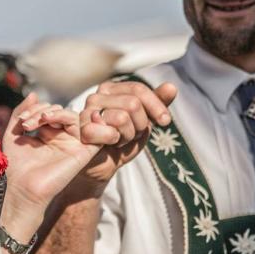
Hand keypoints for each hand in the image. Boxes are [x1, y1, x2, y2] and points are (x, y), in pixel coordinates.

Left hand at [2, 95, 100, 211]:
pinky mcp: (84, 152)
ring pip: (74, 117)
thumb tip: (34, 93)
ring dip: (57, 112)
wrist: (22, 189)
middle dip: (43, 111)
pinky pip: (92, 130)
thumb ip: (21, 112)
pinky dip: (81, 119)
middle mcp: (62, 139)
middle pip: (61, 111)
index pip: (49, 111)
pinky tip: (57, 120)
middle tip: (27, 123)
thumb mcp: (13, 134)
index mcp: (48, 135)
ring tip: (42, 119)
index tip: (21, 122)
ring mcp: (74, 145)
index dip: (35, 110)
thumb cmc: (16, 167)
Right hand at [72, 80, 177, 197]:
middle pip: (133, 104)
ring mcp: (87, 112)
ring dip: (127, 135)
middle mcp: (97, 96)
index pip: (138, 89)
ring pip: (122, 118)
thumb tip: (171, 87)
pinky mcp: (83, 129)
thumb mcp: (144, 121)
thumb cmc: (121, 141)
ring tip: (119, 140)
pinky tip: (110, 144)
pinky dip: (115, 141)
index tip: (165, 121)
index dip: (156, 105)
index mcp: (111, 90)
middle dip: (139, 125)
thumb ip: (157, 103)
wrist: (103, 166)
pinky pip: (110, 132)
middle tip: (130, 135)